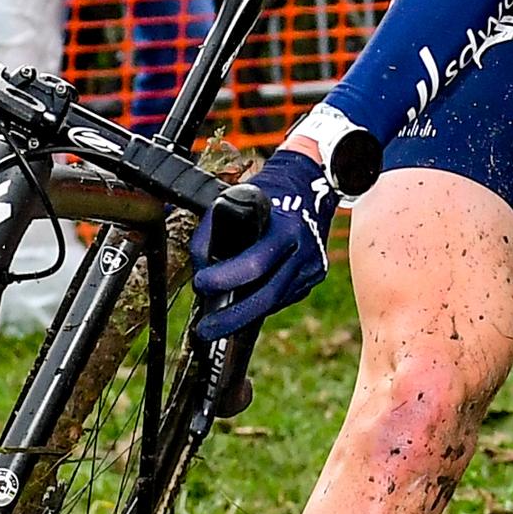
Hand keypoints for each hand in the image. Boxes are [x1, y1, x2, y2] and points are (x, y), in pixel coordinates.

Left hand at [188, 148, 339, 344]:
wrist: (312, 184)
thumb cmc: (270, 190)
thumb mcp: (238, 196)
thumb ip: (215, 228)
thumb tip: (199, 265)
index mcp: (287, 229)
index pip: (254, 264)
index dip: (224, 279)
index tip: (201, 284)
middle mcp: (304, 252)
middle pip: (266, 297)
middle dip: (232, 317)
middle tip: (205, 329)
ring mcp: (312, 268)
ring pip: (274, 303)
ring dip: (244, 316)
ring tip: (217, 324)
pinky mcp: (313, 278)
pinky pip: (282, 298)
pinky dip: (261, 303)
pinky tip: (244, 307)